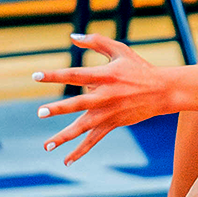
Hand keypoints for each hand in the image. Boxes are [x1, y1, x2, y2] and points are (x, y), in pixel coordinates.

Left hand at [33, 34, 169, 163]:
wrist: (162, 91)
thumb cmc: (138, 68)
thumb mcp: (119, 50)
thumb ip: (96, 41)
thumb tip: (72, 37)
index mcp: (104, 75)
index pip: (74, 75)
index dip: (54, 75)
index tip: (35, 76)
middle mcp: (104, 95)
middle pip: (77, 103)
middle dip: (59, 108)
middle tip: (40, 112)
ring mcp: (108, 112)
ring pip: (83, 126)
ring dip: (65, 136)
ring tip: (47, 145)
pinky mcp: (112, 124)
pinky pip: (94, 139)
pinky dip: (81, 150)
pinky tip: (66, 159)